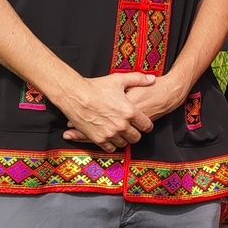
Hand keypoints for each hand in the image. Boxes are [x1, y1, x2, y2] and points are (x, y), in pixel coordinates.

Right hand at [63, 74, 186, 143]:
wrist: (75, 95)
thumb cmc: (96, 86)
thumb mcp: (119, 79)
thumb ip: (138, 79)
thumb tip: (152, 79)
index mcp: (129, 112)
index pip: (146, 125)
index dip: (146, 125)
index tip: (144, 125)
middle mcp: (121, 125)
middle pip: (136, 138)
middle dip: (135, 134)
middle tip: (132, 130)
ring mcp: (110, 133)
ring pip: (124, 144)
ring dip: (123, 139)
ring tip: (121, 133)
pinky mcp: (98, 139)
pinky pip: (110, 148)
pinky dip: (111, 144)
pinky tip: (110, 137)